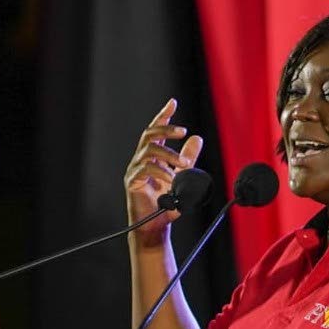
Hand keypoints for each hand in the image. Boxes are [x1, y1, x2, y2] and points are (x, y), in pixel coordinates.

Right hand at [124, 98, 203, 244]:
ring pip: (149, 150)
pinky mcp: (132, 181)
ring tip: (183, 164)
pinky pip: (146, 168)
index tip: (173, 102)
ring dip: (169, 154)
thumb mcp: (183, 177)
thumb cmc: (167, 205)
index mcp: (151, 157)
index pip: (155, 131)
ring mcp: (134, 169)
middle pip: (149, 134)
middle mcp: (140, 160)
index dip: (163, 116)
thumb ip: (188, 158)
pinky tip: (172, 178)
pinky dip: (161, 171)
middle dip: (166, 129)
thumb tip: (197, 138)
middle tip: (183, 131)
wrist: (156, 226)